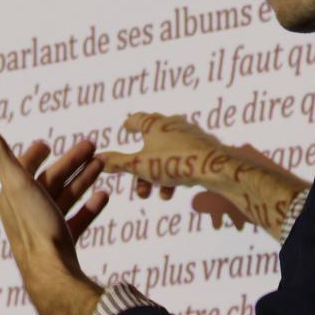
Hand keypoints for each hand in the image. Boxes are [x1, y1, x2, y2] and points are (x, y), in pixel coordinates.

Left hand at [0, 122, 110, 314]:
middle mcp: (25, 213)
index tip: (47, 145)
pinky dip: (89, 206)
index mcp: (11, 197)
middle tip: (92, 146)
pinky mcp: (61, 245)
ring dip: (83, 179)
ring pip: (65, 198)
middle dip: (70, 162)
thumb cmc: (35, 228)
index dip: (33, 154)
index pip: (20, 169)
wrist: (53, 276)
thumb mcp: (17, 182)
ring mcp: (44, 230)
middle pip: (49, 181)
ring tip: (102, 164)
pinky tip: (104, 196)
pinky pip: (77, 220)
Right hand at [98, 113, 308, 239]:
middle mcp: (173, 125)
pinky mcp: (204, 149)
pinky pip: (182, 161)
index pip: (137, 119)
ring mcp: (190, 136)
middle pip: (151, 142)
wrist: (217, 169)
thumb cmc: (176, 163)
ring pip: (167, 155)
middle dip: (141, 166)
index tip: (125, 127)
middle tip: (137, 185)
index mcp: (155, 124)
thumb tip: (97, 159)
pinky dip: (173, 175)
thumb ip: (118, 164)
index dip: (129, 124)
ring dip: (157, 176)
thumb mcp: (140, 166)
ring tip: (157, 195)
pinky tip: (172, 192)